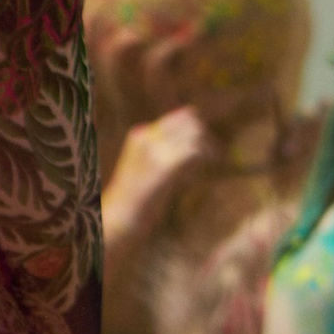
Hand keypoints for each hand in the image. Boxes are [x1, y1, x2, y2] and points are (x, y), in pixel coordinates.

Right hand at [103, 103, 215, 239]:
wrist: (119, 217)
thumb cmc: (133, 199)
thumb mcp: (145, 168)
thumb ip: (164, 154)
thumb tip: (195, 146)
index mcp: (141, 134)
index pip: (182, 116)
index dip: (198, 129)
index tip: (207, 144)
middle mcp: (149, 137)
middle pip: (192, 122)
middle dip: (206, 137)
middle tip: (213, 155)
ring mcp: (156, 150)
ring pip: (196, 135)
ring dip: (207, 149)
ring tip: (210, 162)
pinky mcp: (166, 166)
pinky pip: (195, 151)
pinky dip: (204, 159)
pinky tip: (200, 173)